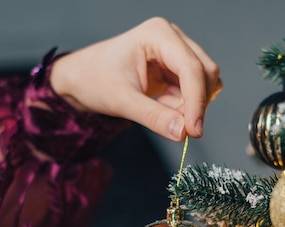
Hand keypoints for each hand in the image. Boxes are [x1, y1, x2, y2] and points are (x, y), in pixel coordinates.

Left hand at [50, 17, 221, 140]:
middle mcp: (172, 37)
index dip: (197, 101)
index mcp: (158, 34)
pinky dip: (183, 106)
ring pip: (203, 83)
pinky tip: (161, 107)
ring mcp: (176, 51)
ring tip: (159, 111)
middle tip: (181, 130)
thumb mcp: (122, 102)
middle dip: (195, 104)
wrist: (79, 78)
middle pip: (205, 73)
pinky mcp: (175, 68)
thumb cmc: (94, 81)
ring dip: (189, 106)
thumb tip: (183, 134)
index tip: (194, 132)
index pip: (191, 68)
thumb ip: (154, 118)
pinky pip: (193, 91)